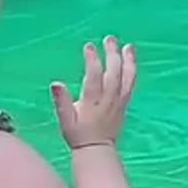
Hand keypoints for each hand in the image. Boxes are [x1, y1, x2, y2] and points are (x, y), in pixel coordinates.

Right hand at [50, 35, 136, 149]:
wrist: (97, 150)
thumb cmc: (77, 134)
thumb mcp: (65, 119)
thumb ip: (61, 101)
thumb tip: (55, 83)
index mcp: (92, 101)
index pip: (94, 76)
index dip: (92, 60)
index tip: (89, 46)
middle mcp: (108, 99)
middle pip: (113, 72)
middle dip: (112, 54)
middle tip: (109, 38)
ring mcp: (118, 101)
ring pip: (126, 77)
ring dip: (128, 60)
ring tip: (128, 45)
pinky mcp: (124, 103)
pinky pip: (131, 83)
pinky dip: (132, 70)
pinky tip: (131, 59)